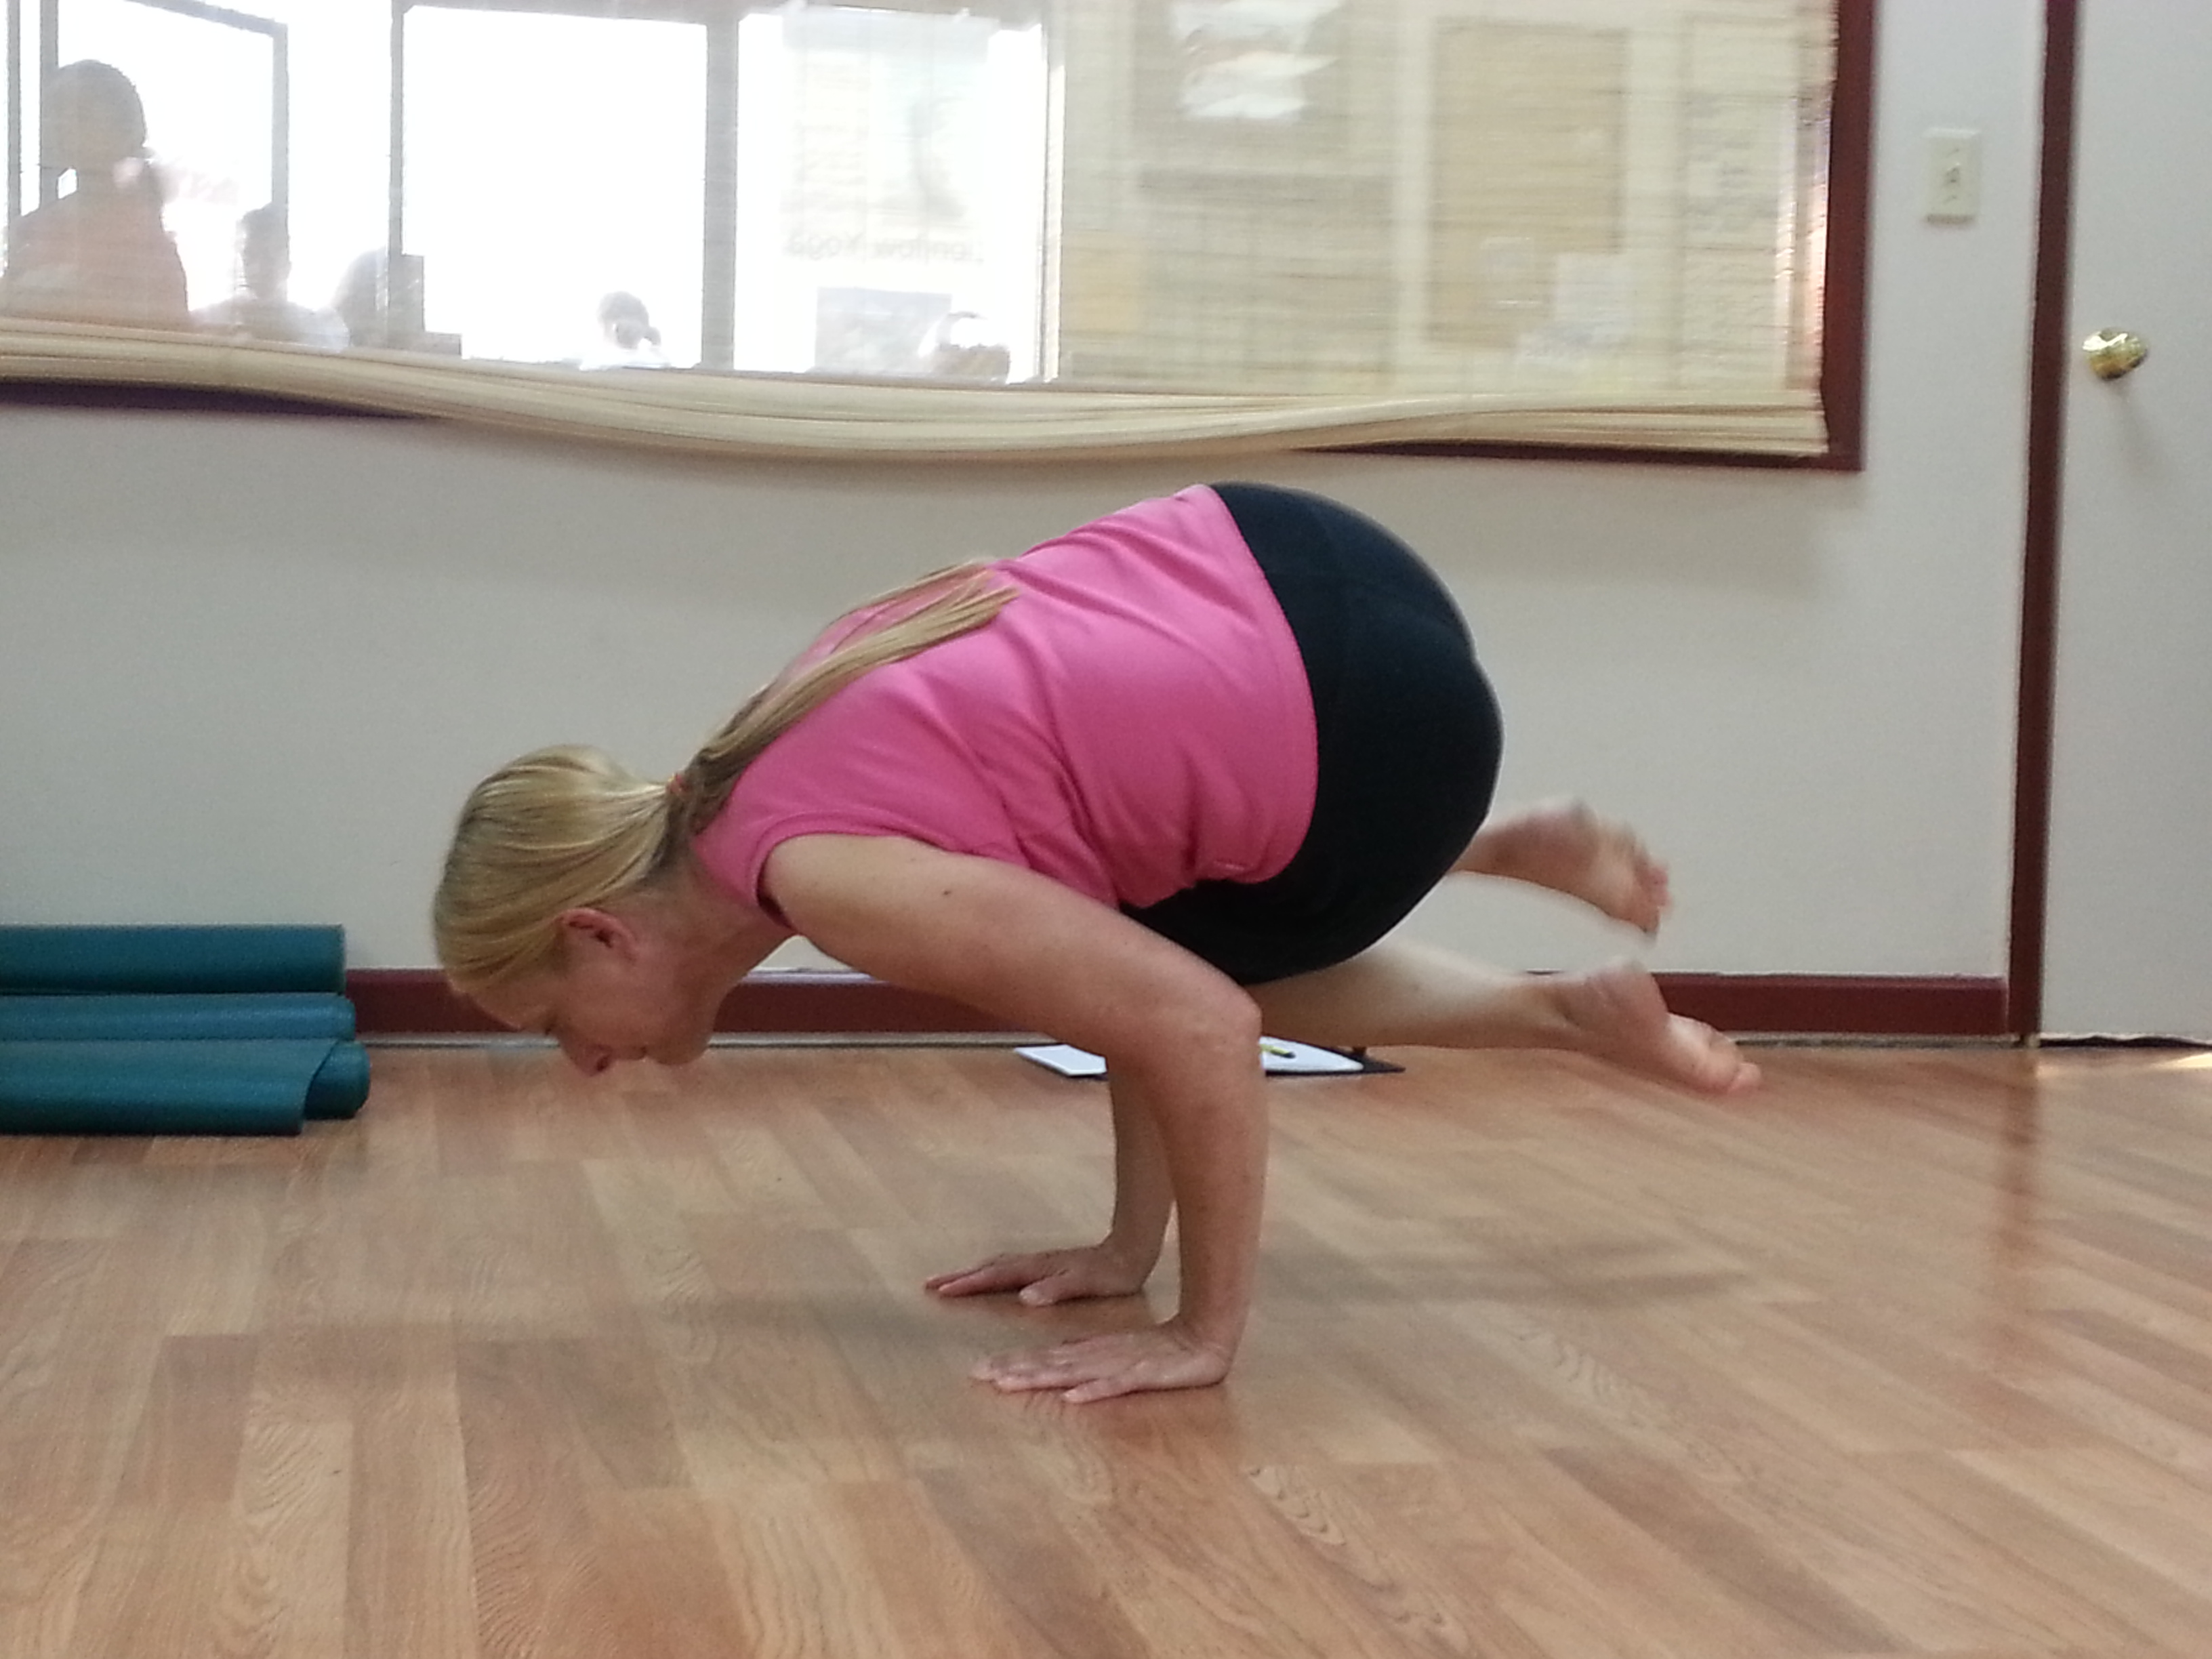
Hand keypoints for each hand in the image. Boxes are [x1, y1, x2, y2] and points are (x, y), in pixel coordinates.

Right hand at [925, 1242, 1152, 1305]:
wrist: (1132, 1249)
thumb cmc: (1111, 1273)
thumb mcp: (1088, 1285)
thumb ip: (1057, 1289)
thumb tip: (1025, 1297)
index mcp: (1039, 1270)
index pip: (996, 1277)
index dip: (969, 1284)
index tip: (941, 1291)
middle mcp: (1035, 1263)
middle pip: (990, 1267)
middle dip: (961, 1276)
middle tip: (931, 1285)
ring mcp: (1040, 1261)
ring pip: (998, 1265)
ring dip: (973, 1272)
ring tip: (950, 1280)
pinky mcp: (1048, 1264)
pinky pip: (1009, 1266)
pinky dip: (991, 1271)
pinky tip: (991, 1276)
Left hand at [973, 1320, 1232, 1402]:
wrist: (1205, 1338)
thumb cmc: (1159, 1349)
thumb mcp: (1115, 1352)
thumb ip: (1086, 1353)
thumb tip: (1056, 1354)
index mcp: (1089, 1352)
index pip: (1044, 1359)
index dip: (1011, 1364)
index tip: (978, 1371)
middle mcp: (1097, 1357)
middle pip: (1049, 1364)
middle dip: (1013, 1369)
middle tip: (978, 1375)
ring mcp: (1119, 1365)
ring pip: (1072, 1372)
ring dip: (1040, 1377)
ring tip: (1009, 1383)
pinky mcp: (1144, 1376)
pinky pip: (1115, 1385)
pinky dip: (1094, 1391)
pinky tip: (1072, 1398)